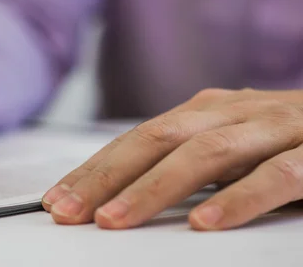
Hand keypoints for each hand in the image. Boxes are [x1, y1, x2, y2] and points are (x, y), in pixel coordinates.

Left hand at [42, 88, 302, 229]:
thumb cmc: (289, 138)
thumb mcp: (232, 145)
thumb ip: (188, 164)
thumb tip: (126, 194)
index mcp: (207, 112)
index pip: (137, 139)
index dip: (94, 170)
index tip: (57, 200)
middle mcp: (233, 112)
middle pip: (156, 140)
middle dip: (105, 177)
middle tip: (67, 211)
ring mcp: (275, 127)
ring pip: (205, 154)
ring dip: (154, 188)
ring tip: (114, 220)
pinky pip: (277, 175)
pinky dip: (239, 199)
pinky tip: (206, 224)